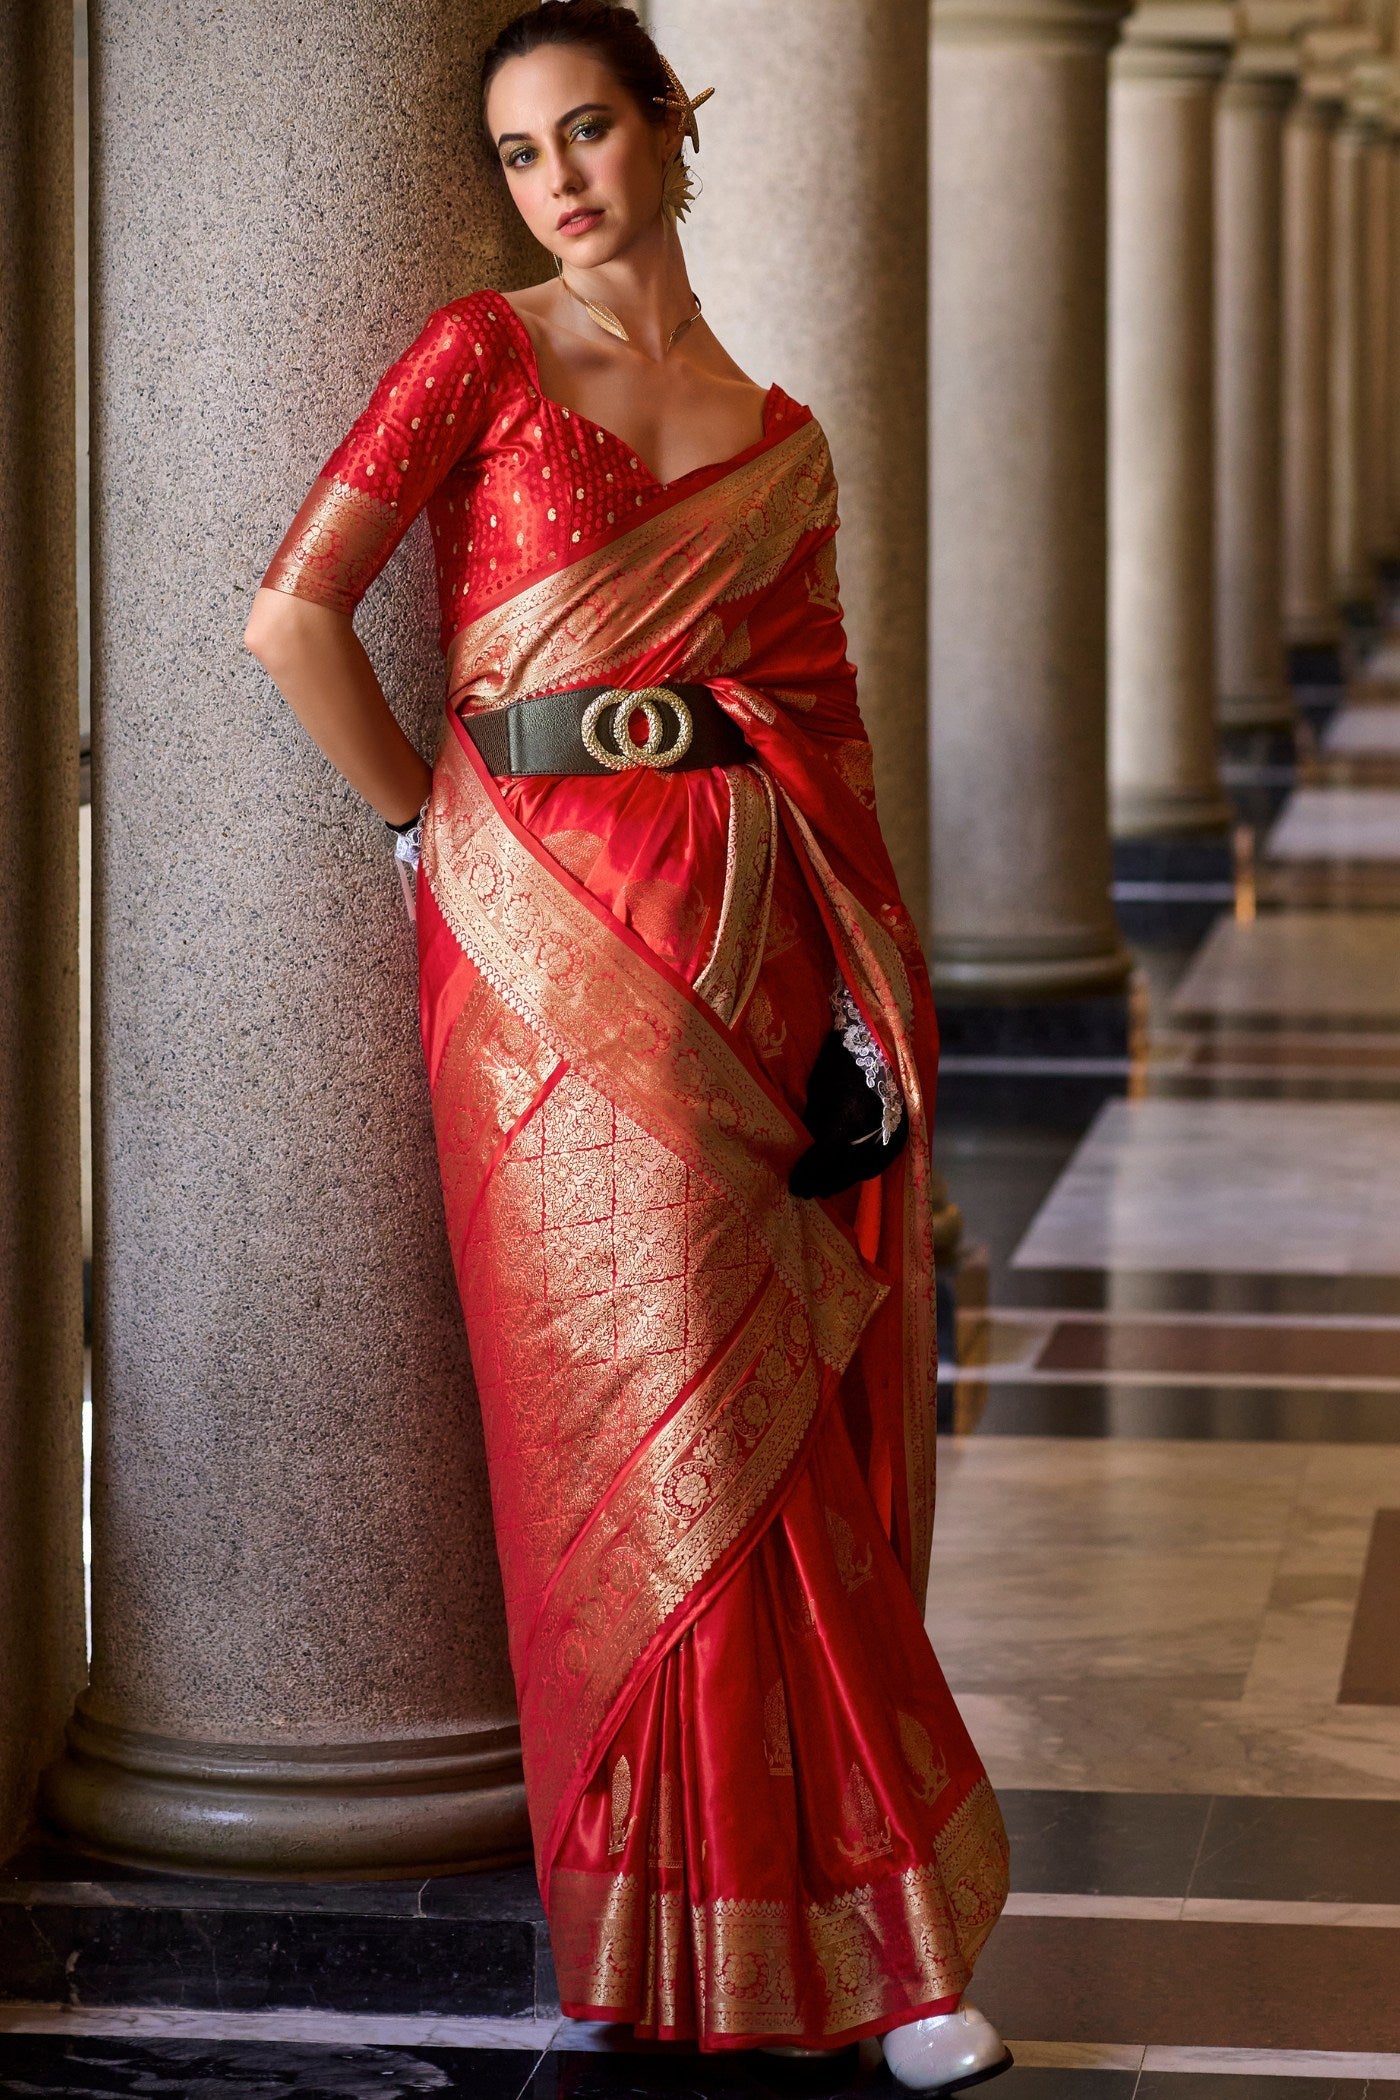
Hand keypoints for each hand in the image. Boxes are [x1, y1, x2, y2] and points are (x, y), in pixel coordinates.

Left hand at [789, 1016, 907, 1200]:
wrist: (877, 1038)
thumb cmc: (839, 1059)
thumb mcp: (819, 1091)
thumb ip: (814, 1124)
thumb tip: (803, 1154)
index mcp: (849, 1113)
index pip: (825, 1155)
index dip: (808, 1174)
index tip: (794, 1187)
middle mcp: (874, 1125)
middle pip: (846, 1168)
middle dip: (825, 1182)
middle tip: (805, 1192)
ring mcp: (892, 1129)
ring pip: (866, 1168)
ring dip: (844, 1180)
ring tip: (824, 1189)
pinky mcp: (902, 1128)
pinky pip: (882, 1159)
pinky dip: (863, 1170)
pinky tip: (848, 1174)